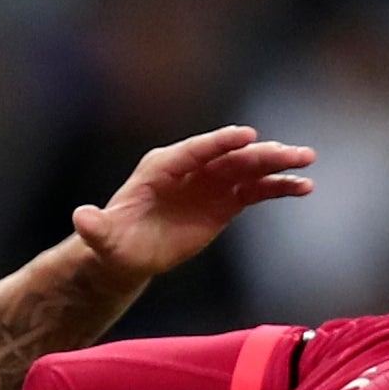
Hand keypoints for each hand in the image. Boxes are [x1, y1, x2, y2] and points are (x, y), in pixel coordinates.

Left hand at [71, 126, 317, 282]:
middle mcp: (191, 168)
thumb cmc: (114, 243)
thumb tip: (81, 217)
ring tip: (308, 164)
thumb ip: (95, 228)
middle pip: (230, 156)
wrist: (128, 253)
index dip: (220, 143)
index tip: (247, 136)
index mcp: (163, 167)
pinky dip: (278, 188)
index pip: (196, 150)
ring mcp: (210, 183)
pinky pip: (256, 191)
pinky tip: (303, 188)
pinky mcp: (225, 201)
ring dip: (278, 165)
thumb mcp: (102, 239)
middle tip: (292, 152)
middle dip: (260, 153)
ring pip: (248, 169)